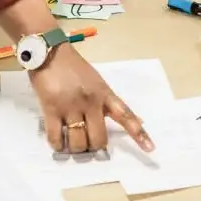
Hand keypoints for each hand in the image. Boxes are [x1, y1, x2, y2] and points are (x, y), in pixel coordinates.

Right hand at [31, 44, 153, 154]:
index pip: (125, 115)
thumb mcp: (97, 82)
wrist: (50, 52)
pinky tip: (58, 143)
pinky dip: (58, 145)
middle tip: (87, 143)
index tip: (150, 148)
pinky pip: (57, 137)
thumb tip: (137, 120)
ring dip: (76, 148)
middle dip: (93, 146)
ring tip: (71, 143)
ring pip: (78, 142)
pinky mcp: (52, 108)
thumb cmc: (74, 68)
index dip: (138, 133)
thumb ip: (111, 102)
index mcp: (105, 94)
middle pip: (99, 138)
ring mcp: (72, 106)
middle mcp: (91, 102)